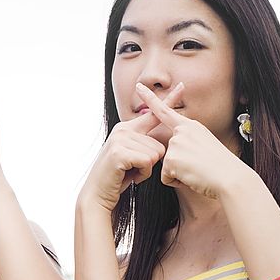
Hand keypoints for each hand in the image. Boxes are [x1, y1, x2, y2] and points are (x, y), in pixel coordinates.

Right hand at [78, 84, 182, 212]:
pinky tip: (128, 176)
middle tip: (132, 169)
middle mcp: (123, 130)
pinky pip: (148, 162)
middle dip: (151, 162)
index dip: (169, 100)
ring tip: (129, 172)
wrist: (97, 193)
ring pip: (155, 154)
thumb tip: (162, 142)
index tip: (182, 86)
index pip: (153, 114)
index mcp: (127, 128)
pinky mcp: (119, 152)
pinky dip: (142, 175)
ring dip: (146, 170)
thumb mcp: (132, 156)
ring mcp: (120, 140)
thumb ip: (144, 144)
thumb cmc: (117, 177)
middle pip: (159, 144)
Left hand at [135, 83, 246, 198]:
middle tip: (199, 165)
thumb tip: (173, 147)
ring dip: (179, 174)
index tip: (138, 86)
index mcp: (190, 126)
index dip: (150, 99)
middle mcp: (181, 131)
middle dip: (177, 164)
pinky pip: (166, 177)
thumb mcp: (205, 145)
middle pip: (166, 151)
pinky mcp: (171, 159)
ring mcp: (176, 144)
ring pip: (166, 166)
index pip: (165, 111)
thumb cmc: (221, 167)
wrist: (231, 178)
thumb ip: (186, 141)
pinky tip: (192, 177)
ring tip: (198, 171)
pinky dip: (177, 182)